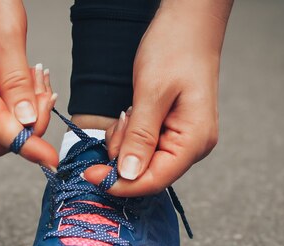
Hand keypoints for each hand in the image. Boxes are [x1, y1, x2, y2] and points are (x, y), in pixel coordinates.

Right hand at [0, 0, 58, 167]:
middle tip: (44, 93)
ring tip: (34, 77)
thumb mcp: (7, 35)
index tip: (52, 159)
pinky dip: (15, 105)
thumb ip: (16, 83)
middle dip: (28, 126)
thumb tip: (27, 125)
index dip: (27, 146)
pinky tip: (23, 79)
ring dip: (24, 114)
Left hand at [84, 1, 232, 196]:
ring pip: (140, 160)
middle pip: (146, 173)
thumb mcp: (152, 92)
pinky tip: (131, 113)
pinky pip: (141, 146)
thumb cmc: (175, 49)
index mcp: (194, 140)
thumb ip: (139, 136)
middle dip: (121, 156)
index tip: (89, 175)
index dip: (119, 184)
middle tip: (120, 122)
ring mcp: (182, 139)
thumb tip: (128, 175)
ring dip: (123, 142)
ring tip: (129, 112)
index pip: (154, 180)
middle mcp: (192, 146)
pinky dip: (128, 135)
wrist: (188, 23)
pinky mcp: (169, 131)